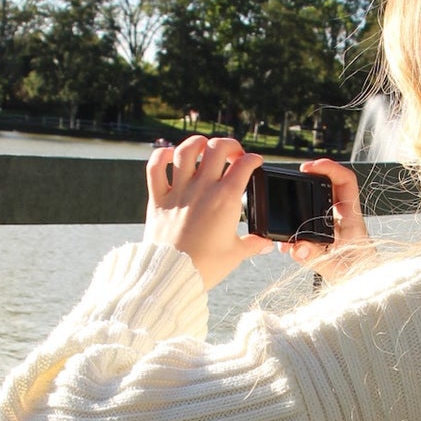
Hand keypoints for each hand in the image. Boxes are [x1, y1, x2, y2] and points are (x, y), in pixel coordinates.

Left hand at [144, 136, 272, 288]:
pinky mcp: (158, 199)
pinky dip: (161, 155)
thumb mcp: (235, 254)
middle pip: (217, 149)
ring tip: (204, 147)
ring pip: (186, 151)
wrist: (172, 276)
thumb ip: (253, 244)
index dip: (254, 159)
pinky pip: (155, 167)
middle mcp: (202, 189)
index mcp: (225, 200)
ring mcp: (178, 192)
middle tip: (233, 153)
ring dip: (198, 143)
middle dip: (229, 145)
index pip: (244, 165)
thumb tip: (266, 243)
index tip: (255, 163)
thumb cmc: (205, 266)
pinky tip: (170, 155)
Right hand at [278, 158, 373, 281]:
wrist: (369, 289)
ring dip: (305, 200)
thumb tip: (297, 246)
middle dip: (313, 178)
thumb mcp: (337, 270)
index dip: (329, 168)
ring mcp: (338, 227)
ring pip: (321, 203)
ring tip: (289, 202)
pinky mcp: (331, 238)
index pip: (346, 181)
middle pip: (332, 186)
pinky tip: (290, 236)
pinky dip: (301, 222)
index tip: (309, 167)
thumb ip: (316, 257)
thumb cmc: (362, 278)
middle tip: (296, 177)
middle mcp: (346, 219)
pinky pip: (315, 221)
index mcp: (352, 220)